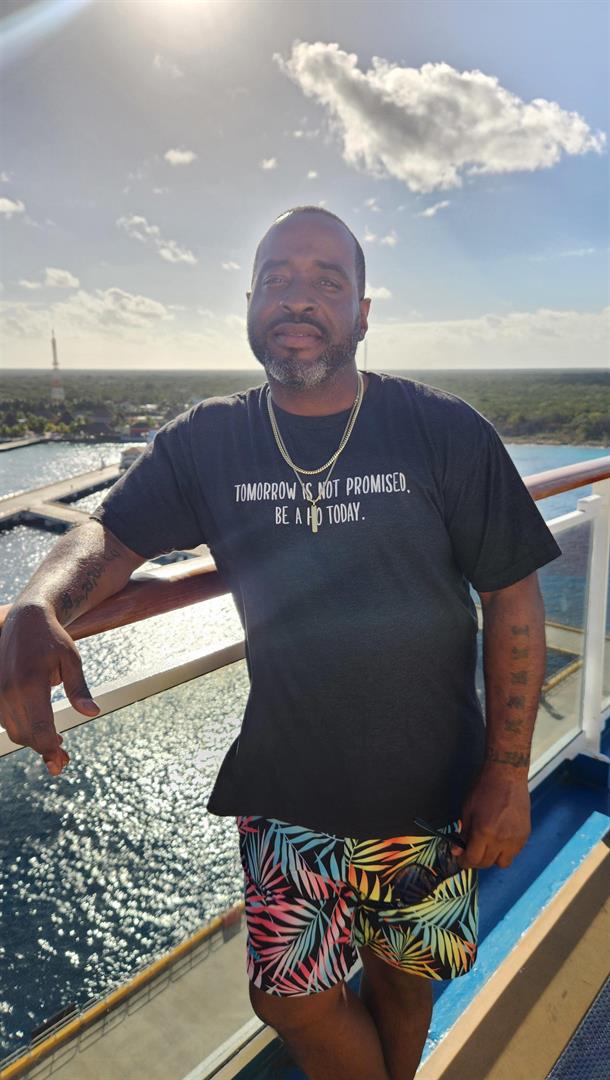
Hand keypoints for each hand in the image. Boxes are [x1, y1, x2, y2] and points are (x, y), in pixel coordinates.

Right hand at [0, 603, 99, 775]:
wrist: (24, 620)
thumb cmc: (53, 639)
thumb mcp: (71, 660)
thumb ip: (79, 688)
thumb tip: (93, 712)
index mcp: (31, 683)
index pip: (40, 727)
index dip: (50, 748)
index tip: (61, 759)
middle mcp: (10, 691)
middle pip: (26, 735)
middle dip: (44, 750)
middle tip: (62, 761)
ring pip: (15, 731)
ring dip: (34, 743)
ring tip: (57, 747)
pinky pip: (7, 722)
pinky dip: (23, 730)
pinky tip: (41, 731)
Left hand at [453, 763, 530, 869]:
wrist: (506, 775)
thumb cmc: (484, 788)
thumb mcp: (467, 810)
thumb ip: (463, 833)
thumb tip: (458, 850)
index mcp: (484, 832)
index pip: (473, 860)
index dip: (464, 862)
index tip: (461, 859)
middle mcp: (501, 839)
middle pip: (487, 863)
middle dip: (476, 860)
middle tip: (471, 851)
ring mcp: (516, 838)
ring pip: (503, 862)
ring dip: (493, 858)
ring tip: (488, 845)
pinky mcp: (525, 834)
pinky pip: (515, 852)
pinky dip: (506, 850)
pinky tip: (500, 838)